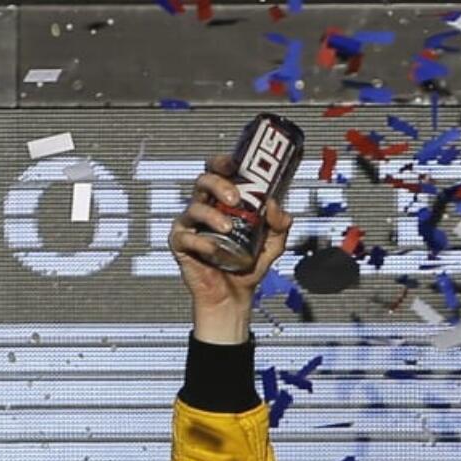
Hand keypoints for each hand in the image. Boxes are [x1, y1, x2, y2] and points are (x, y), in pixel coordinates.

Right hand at [168, 154, 292, 343]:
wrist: (234, 297)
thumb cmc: (246, 267)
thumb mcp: (272, 245)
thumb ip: (279, 226)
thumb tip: (278, 208)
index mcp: (222, 202)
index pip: (218, 172)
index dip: (223, 163)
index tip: (234, 163)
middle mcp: (204, 208)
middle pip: (203, 181)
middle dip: (218, 183)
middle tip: (235, 198)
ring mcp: (190, 225)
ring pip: (194, 207)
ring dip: (211, 215)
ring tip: (228, 229)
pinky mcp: (181, 245)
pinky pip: (186, 237)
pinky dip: (201, 242)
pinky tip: (212, 250)